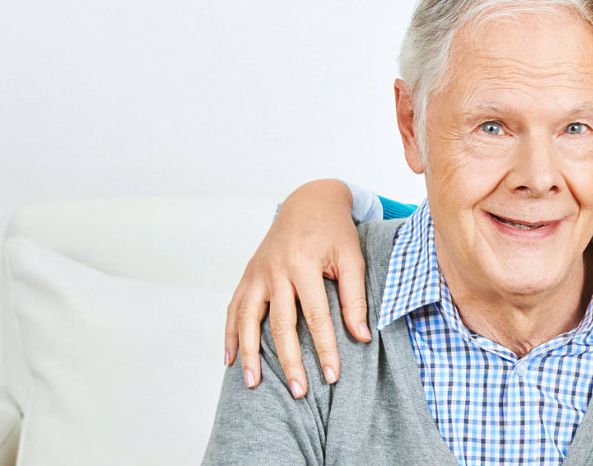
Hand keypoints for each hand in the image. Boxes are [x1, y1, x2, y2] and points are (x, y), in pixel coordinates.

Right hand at [224, 179, 370, 398]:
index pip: (316, 318)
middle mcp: (275, 269)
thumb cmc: (334, 231)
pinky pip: (234, 308)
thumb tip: (361, 337)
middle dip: (289, 361)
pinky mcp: (248, 274)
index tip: (331, 376)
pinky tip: (230, 358)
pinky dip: (231, 334)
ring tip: (253, 383)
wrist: (308, 201)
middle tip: (299, 391)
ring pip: (248, 319)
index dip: (325, 349)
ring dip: (249, 353)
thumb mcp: (352, 258)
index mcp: (303, 264)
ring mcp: (257, 272)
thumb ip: (354, 298)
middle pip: (280, 325)